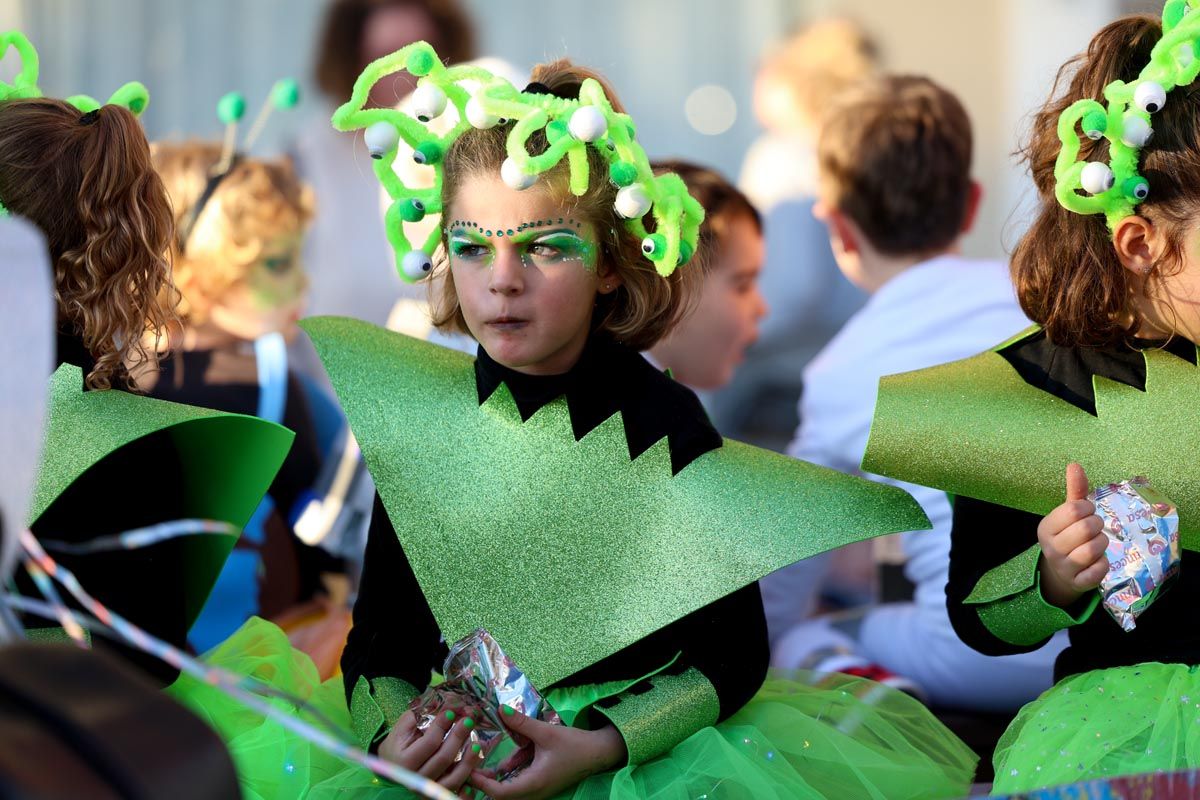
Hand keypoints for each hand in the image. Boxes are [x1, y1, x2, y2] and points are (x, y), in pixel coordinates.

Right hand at [379, 706, 482, 792]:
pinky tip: (477, 766)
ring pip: (453, 777)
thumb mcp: (403, 727)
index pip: (429, 743)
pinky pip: (457, 787)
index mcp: (405, 762)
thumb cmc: (398, 744)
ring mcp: (428, 790)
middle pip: (443, 758)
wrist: (393, 768)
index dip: (442, 726)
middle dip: (458, 737)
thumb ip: (420, 716)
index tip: (451, 713)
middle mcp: (416, 779)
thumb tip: (445, 705)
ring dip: (468, 759)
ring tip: (477, 743)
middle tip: (468, 721)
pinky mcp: (438, 792)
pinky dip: (468, 777)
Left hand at [468, 708, 626, 799]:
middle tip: (470, 765)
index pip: (500, 793)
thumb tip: (500, 709)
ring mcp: (537, 788)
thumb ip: (522, 723)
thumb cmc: (574, 745)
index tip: (469, 769)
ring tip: (481, 758)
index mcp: (534, 783)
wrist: (598, 752)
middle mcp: (534, 791)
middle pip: (502, 794)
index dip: (482, 784)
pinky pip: (520, 778)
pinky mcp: (540, 781)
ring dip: (496, 774)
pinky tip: (507, 753)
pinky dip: (511, 768)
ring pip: (510, 786)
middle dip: (484, 781)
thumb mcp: (547, 732)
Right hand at [1037, 462, 1108, 607]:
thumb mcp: (1068, 514)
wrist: (1062, 572)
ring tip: (1097, 543)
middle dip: (1097, 525)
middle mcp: (1051, 547)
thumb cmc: (1069, 536)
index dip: (1087, 508)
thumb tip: (1074, 464)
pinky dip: (1103, 564)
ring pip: (1093, 550)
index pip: (1073, 509)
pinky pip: (1098, 571)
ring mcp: (1063, 566)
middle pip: (1086, 528)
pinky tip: (1098, 561)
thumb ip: (1075, 490)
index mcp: (1046, 527)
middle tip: (1094, 528)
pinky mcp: (1077, 582)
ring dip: (1102, 543)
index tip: (1086, 512)